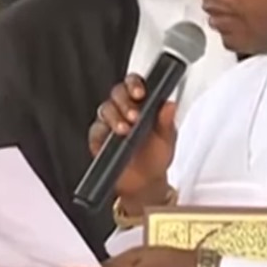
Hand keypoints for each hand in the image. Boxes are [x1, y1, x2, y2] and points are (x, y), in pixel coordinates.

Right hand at [88, 74, 176, 208]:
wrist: (144, 182)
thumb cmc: (156, 156)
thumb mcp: (167, 139)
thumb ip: (167, 122)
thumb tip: (170, 105)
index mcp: (142, 103)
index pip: (135, 84)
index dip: (135, 84)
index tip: (140, 93)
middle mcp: (124, 109)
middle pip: (117, 93)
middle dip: (124, 102)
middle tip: (134, 115)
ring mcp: (110, 122)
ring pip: (105, 108)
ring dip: (115, 116)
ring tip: (125, 130)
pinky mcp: (98, 137)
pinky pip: (96, 129)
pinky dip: (102, 131)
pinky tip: (112, 137)